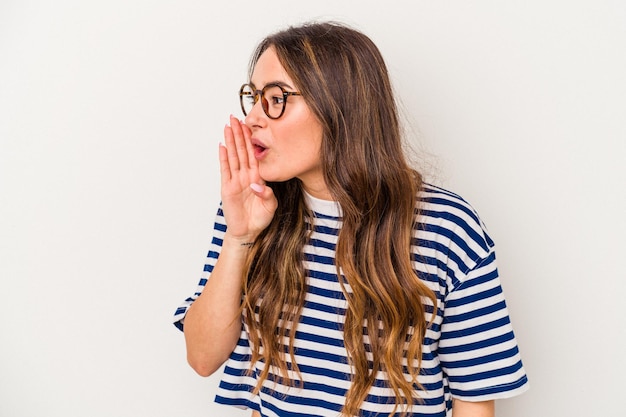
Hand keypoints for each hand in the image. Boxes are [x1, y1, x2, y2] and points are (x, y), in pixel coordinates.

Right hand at [218, 115, 276, 241]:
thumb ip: (267, 195)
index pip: (254, 154)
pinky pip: (225, 170)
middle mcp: (246, 176)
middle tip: (235, 117)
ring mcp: (235, 180)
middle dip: (239, 134)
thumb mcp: (271, 206)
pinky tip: (222, 146)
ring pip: (233, 156)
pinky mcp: (227, 188)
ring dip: (230, 141)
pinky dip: (223, 158)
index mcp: (258, 177)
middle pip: (242, 150)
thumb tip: (256, 185)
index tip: (250, 125)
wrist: (248, 232)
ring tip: (228, 126)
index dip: (252, 140)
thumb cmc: (260, 219)